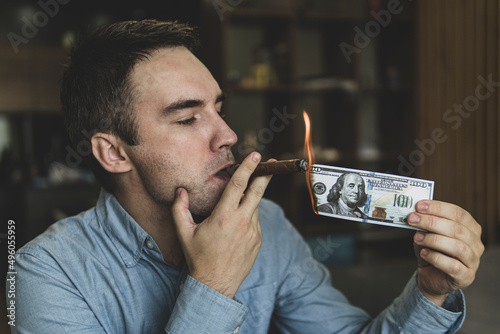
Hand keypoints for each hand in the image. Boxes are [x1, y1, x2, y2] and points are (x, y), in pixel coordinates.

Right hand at [172, 152, 272, 298]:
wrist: (215, 285)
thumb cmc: (198, 257)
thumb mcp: (184, 233)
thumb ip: (179, 209)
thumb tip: (180, 190)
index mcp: (224, 216)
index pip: (239, 185)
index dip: (248, 167)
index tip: (256, 156)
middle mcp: (242, 222)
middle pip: (257, 191)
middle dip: (265, 174)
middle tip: (270, 162)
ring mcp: (253, 232)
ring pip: (254, 207)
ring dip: (249, 200)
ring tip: (235, 208)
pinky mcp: (258, 241)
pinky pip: (255, 222)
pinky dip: (248, 217)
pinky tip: (236, 226)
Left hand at [408, 200, 483, 305]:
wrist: (431, 276)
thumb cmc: (432, 251)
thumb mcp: (427, 234)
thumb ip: (425, 224)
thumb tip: (416, 214)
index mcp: (471, 228)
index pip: (459, 214)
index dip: (439, 208)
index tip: (419, 206)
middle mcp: (476, 244)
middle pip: (457, 229)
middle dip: (432, 222)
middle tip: (412, 219)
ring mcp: (473, 261)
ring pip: (458, 247)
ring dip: (433, 240)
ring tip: (417, 238)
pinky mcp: (466, 276)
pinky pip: (453, 266)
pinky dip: (435, 258)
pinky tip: (424, 253)